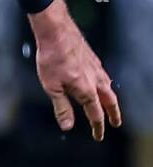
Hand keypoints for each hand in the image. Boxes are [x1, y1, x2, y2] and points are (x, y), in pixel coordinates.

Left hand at [29, 0, 121, 140]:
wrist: (55, 30)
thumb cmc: (51, 57)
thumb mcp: (51, 86)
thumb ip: (61, 107)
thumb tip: (68, 127)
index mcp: (87, 90)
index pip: (96, 114)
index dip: (97, 127)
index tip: (97, 136)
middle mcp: (96, 80)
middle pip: (109, 101)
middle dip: (113, 114)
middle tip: (115, 123)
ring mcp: (96, 67)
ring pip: (108, 87)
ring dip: (110, 99)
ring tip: (110, 105)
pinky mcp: (92, 57)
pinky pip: (103, 75)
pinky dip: (104, 84)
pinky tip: (99, 81)